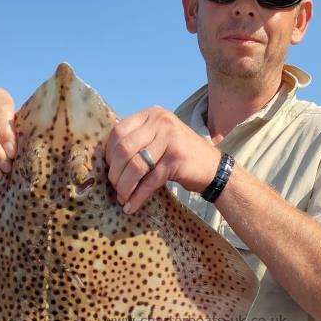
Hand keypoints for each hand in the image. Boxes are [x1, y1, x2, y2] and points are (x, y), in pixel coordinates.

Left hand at [105, 106, 221, 212]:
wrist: (214, 168)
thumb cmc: (181, 155)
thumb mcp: (159, 139)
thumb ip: (138, 141)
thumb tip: (107, 161)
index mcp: (151, 114)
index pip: (118, 131)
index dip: (108, 153)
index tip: (108, 169)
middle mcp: (160, 122)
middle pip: (124, 149)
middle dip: (115, 172)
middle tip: (114, 187)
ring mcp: (169, 140)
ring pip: (135, 166)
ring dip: (124, 186)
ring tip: (122, 197)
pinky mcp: (176, 160)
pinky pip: (149, 181)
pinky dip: (138, 196)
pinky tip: (131, 206)